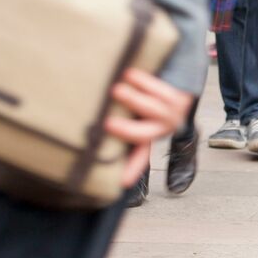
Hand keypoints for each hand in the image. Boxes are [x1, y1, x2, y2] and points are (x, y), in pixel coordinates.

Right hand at [104, 68, 193, 186]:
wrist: (176, 76)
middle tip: (107, 124)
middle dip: (128, 131)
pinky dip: (145, 82)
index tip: (122, 183)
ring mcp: (173, 113)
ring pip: (155, 110)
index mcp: (148, 139)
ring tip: (116, 90)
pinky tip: (129, 74)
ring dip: (135, 100)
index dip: (130, 169)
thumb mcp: (127, 114)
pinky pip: (163, 91)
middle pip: (144, 135)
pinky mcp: (180, 97)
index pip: (138, 157)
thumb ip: (113, 123)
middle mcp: (161, 129)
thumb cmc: (141, 97)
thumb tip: (76, 126)